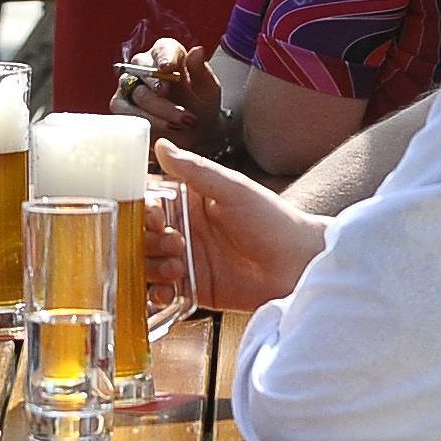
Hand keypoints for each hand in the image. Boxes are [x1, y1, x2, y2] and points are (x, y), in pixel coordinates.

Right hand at [111, 38, 228, 154]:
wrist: (196, 133)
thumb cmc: (201, 105)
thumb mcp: (207, 89)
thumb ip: (200, 70)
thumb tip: (198, 50)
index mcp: (168, 54)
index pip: (163, 49)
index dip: (163, 57)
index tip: (167, 68)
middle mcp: (145, 66)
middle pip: (145, 70)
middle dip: (158, 86)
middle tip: (167, 95)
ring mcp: (131, 86)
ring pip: (137, 94)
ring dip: (157, 110)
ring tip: (179, 125)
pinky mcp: (122, 106)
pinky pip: (125, 112)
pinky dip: (144, 122)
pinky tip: (163, 129)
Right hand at [149, 139, 328, 311]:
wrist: (299, 266)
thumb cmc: (273, 221)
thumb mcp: (234, 189)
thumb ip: (195, 170)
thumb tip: (161, 146)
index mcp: (190, 199)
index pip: (149, 199)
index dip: (143, 209)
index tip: (154, 217)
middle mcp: (183, 228)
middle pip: (141, 234)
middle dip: (148, 240)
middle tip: (176, 244)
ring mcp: (186, 259)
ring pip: (146, 262)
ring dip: (151, 266)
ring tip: (177, 267)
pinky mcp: (192, 289)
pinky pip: (159, 292)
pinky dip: (155, 293)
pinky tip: (168, 290)